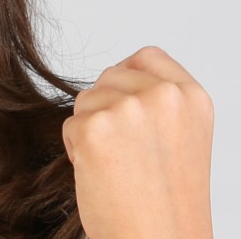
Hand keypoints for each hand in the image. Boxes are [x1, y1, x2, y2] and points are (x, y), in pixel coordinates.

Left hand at [62, 46, 213, 238]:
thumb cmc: (168, 206)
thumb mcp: (181, 140)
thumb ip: (158, 103)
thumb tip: (119, 77)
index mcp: (191, 97)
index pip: (146, 57)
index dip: (129, 80)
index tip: (132, 110)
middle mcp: (164, 96)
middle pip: (109, 77)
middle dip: (107, 110)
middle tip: (130, 157)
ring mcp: (129, 110)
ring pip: (87, 100)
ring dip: (92, 130)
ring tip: (119, 169)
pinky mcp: (95, 128)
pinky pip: (71, 126)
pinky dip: (77, 150)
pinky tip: (102, 177)